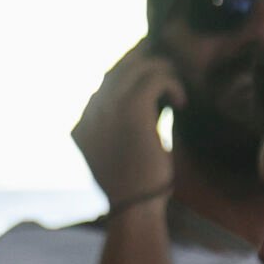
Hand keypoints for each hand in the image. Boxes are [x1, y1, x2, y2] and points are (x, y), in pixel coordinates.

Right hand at [71, 39, 182, 208]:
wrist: (134, 206)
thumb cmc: (133, 187)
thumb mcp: (119, 156)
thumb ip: (122, 130)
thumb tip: (152, 106)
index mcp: (82, 124)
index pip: (103, 84)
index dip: (127, 72)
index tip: (148, 71)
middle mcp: (91, 111)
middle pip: (116, 68)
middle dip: (141, 57)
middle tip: (163, 57)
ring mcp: (108, 108)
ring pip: (136, 67)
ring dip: (160, 70)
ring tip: (175, 84)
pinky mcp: (132, 110)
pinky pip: (155, 77)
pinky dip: (172, 83)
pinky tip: (182, 102)